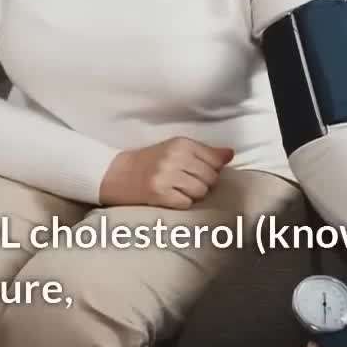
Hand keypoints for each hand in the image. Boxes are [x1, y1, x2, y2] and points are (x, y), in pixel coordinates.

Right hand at [99, 137, 233, 208]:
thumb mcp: (176, 149)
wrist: (116, 174)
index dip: (213, 170)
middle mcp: (174, 157)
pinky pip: (186, 204)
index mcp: (181, 143)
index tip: (201, 172)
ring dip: (193, 195)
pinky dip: (182, 203)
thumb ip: (205, 152)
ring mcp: (166, 176)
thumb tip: (230, 154)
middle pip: (211, 178)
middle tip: (188, 183)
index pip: (216, 160)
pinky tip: (171, 197)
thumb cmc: (150, 162)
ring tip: (179, 190)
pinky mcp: (158, 194)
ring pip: (200, 192)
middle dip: (204, 184)